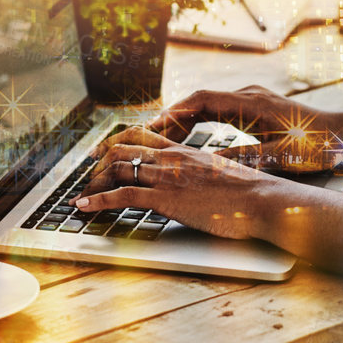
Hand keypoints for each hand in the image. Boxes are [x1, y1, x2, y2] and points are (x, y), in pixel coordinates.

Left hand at [74, 127, 287, 239]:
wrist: (261, 199)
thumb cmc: (249, 193)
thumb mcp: (221, 175)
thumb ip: (203, 174)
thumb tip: (199, 183)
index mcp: (184, 151)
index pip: (140, 136)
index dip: (115, 142)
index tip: (101, 153)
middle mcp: (171, 158)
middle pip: (121, 148)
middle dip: (97, 162)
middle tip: (85, 175)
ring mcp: (166, 176)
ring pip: (116, 168)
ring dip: (93, 182)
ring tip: (81, 194)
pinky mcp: (165, 198)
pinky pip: (121, 196)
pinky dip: (96, 201)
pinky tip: (83, 206)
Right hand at [145, 86, 342, 170]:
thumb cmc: (318, 145)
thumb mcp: (279, 157)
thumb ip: (243, 160)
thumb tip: (207, 166)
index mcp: (250, 103)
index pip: (199, 100)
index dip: (172, 114)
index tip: (151, 129)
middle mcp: (248, 96)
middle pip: (198, 102)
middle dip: (170, 119)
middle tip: (146, 139)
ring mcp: (252, 101)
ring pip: (207, 107)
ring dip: (184, 122)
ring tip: (161, 142)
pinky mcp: (257, 110)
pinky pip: (219, 113)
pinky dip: (200, 125)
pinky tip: (190, 142)